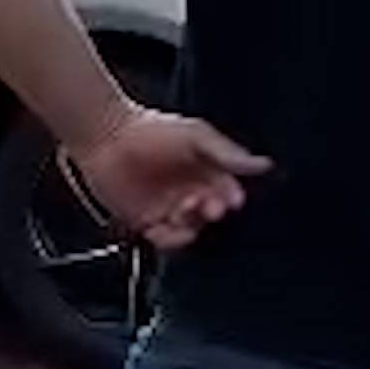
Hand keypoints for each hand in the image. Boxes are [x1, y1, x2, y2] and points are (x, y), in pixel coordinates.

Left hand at [70, 104, 272, 251]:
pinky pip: (164, 240)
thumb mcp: (195, 135)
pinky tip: (166, 227)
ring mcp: (167, 209)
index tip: (231, 199)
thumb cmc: (149, 128)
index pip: (229, 193)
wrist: (105, 135)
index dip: (231, 199)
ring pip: (191, 231)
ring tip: (184, 212)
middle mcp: (189, 193)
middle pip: (211, 215)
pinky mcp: (144, 222)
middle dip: (213, 212)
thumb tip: (263, 164)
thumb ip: (227, 153)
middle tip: (208, 205)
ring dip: (191, 227)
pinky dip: (169, 239)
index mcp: (205, 173)